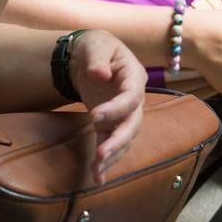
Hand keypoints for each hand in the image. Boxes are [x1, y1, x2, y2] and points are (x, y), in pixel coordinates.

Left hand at [66, 30, 147, 184]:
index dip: (117, 109)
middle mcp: (134, 99)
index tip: (95, 117)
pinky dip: (104, 161)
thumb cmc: (96, 46)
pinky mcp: (110, 124)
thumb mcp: (96, 44)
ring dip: (112, 156)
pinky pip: (110, 143)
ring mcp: (124, 114)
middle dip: (118, 141)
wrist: (88, 56)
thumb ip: (98, 58)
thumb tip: (100, 74)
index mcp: (134, 77)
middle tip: (101, 154)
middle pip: (133, 124)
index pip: (132, 97)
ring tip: (97, 171)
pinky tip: (97, 177)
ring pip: (124, 139)